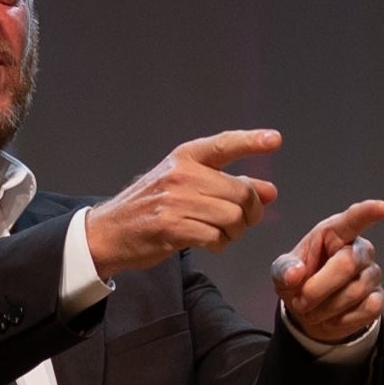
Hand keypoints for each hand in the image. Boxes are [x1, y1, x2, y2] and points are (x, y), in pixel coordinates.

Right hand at [84, 129, 280, 277]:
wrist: (109, 231)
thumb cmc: (151, 207)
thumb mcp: (186, 186)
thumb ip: (227, 186)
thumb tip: (269, 191)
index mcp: (185, 157)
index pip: (224, 144)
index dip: (251, 141)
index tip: (274, 140)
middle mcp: (181, 174)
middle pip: (240, 193)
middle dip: (249, 213)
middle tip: (241, 223)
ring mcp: (174, 200)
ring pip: (232, 217)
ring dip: (234, 232)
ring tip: (222, 234)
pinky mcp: (170, 227)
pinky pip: (215, 237)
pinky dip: (219, 244)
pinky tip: (209, 243)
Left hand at [271, 200, 383, 343]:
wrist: (310, 312)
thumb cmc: (299, 281)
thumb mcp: (283, 273)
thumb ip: (285, 270)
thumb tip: (294, 275)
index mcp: (334, 233)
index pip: (353, 219)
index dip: (367, 213)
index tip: (382, 208)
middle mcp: (359, 249)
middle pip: (347, 264)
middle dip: (318, 288)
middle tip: (300, 301)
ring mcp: (372, 273)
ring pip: (354, 292)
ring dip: (325, 308)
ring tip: (312, 309)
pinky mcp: (378, 298)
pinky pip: (366, 310)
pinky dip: (342, 319)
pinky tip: (332, 316)